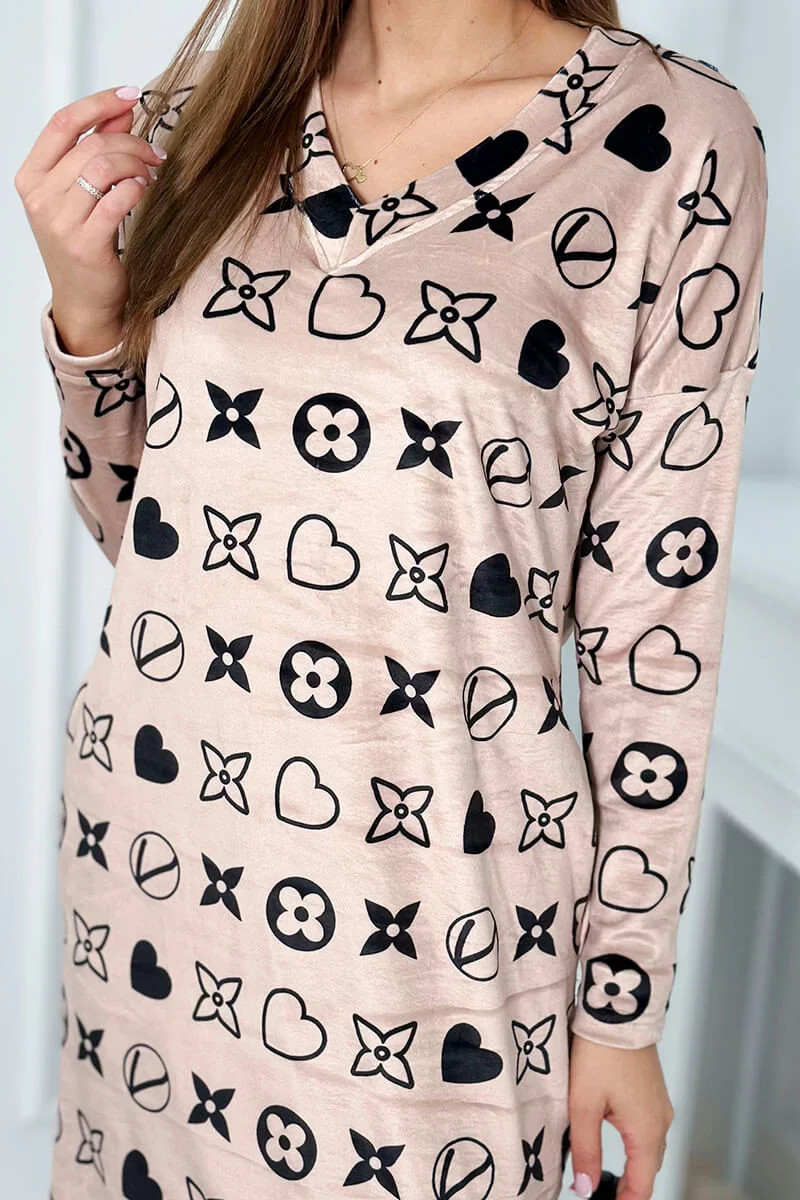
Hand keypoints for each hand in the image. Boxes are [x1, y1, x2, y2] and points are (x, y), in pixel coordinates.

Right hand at [14, 84, 165, 353]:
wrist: (84, 301)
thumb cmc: (84, 244)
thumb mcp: (81, 193)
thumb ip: (96, 150)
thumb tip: (121, 111)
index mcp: (32, 176)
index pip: (63, 123)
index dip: (99, 103)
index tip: (130, 95)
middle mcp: (40, 197)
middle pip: (91, 144)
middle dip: (131, 141)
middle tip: (155, 153)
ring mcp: (59, 221)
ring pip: (105, 167)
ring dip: (137, 164)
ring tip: (152, 174)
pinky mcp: (85, 243)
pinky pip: (118, 199)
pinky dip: (137, 188)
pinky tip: (145, 191)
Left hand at [568, 1033, 673, 1199]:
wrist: (619, 1011)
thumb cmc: (600, 1053)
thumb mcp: (583, 1105)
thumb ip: (586, 1150)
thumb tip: (586, 1187)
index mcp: (646, 1132)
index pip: (642, 1186)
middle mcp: (661, 1121)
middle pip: (648, 1168)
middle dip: (629, 1186)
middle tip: (604, 1192)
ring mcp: (660, 1105)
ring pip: (649, 1147)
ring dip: (634, 1164)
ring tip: (609, 1174)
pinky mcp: (654, 1090)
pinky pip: (649, 1126)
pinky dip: (636, 1141)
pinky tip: (616, 1137)